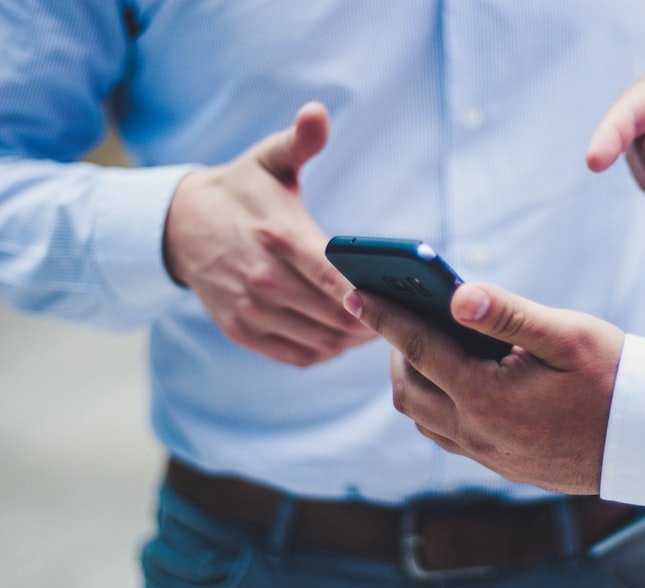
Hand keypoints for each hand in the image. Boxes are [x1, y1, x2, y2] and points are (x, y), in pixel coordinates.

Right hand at [163, 102, 374, 366]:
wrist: (180, 226)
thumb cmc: (240, 191)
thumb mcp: (268, 159)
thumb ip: (300, 141)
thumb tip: (317, 113)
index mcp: (278, 235)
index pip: (333, 276)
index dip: (368, 295)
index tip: (398, 299)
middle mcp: (262, 278)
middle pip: (334, 315)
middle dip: (373, 320)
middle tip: (401, 315)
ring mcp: (250, 308)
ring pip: (320, 341)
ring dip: (353, 340)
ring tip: (379, 327)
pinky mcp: (241, 330)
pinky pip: (297, 355)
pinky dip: (326, 352)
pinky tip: (343, 339)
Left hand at [345, 282, 624, 494]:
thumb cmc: (613, 377)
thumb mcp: (566, 335)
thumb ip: (508, 313)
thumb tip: (457, 294)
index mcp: (487, 397)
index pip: (418, 349)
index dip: (384, 317)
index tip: (354, 292)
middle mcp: (478, 433)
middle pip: (408, 389)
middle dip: (394, 349)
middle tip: (400, 314)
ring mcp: (486, 455)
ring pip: (422, 417)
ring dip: (412, 379)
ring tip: (423, 343)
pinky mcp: (499, 465)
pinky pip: (445, 434)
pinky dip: (434, 403)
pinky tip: (453, 379)